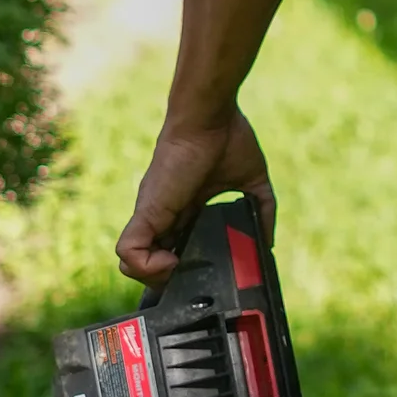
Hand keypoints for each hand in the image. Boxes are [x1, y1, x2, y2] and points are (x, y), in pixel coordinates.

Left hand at [117, 103, 275, 288]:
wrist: (211, 116)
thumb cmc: (229, 137)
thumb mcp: (253, 183)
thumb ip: (262, 212)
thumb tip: (268, 244)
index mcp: (186, 209)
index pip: (175, 249)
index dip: (182, 268)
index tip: (200, 274)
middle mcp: (165, 215)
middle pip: (151, 262)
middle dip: (169, 280)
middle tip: (191, 280)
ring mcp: (153, 215)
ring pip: (132, 263)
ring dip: (154, 277)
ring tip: (180, 272)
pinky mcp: (148, 212)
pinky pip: (128, 252)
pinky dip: (146, 267)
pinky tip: (172, 262)